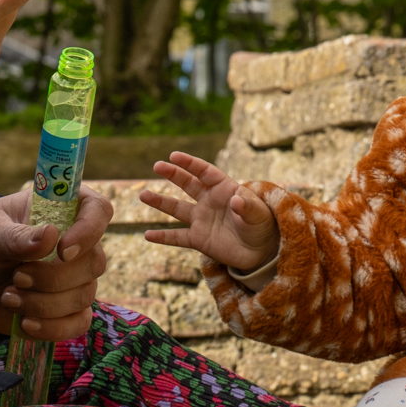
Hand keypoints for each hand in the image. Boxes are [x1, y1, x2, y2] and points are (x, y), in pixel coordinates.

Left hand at [0, 187, 112, 340]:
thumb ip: (14, 236)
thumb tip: (49, 236)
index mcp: (64, 210)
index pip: (98, 211)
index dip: (88, 231)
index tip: (62, 250)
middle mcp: (78, 243)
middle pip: (94, 263)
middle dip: (53, 278)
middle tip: (16, 276)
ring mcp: (76, 278)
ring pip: (84, 296)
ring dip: (43, 303)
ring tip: (8, 297)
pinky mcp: (68, 309)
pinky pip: (78, 323)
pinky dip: (51, 327)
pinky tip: (24, 322)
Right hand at [141, 151, 278, 273]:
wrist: (261, 250)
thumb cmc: (262, 225)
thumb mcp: (258, 214)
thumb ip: (247, 207)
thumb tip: (236, 200)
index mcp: (224, 189)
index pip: (205, 172)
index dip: (190, 163)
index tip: (174, 156)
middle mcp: (209, 201)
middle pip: (188, 184)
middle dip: (173, 174)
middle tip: (157, 165)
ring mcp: (202, 220)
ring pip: (177, 209)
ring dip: (160, 202)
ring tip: (143, 195)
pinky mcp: (199, 239)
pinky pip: (177, 237)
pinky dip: (163, 237)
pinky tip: (147, 235)